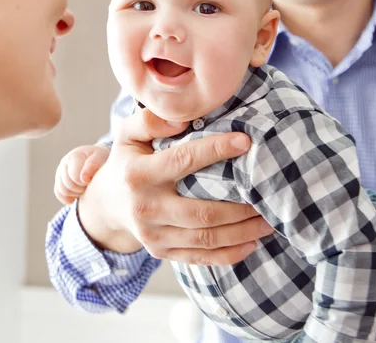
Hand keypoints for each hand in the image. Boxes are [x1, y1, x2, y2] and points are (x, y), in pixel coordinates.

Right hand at [54, 144, 109, 203]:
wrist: (97, 158)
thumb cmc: (101, 158)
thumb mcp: (101, 157)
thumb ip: (93, 165)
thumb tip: (83, 178)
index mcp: (75, 155)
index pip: (75, 177)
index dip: (85, 182)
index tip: (92, 179)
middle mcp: (65, 162)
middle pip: (69, 185)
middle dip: (81, 188)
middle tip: (90, 183)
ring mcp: (60, 171)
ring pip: (63, 191)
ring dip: (76, 193)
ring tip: (86, 187)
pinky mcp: (59, 180)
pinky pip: (59, 194)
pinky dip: (68, 197)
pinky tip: (78, 194)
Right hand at [78, 107, 273, 263]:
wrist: (106, 205)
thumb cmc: (126, 161)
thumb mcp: (128, 135)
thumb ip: (150, 120)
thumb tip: (182, 117)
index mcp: (138, 175)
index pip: (183, 161)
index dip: (215, 150)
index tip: (245, 142)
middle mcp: (145, 209)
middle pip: (201, 212)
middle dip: (240, 207)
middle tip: (268, 194)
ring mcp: (153, 236)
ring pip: (205, 239)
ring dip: (242, 232)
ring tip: (269, 221)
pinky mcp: (161, 253)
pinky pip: (200, 258)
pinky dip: (229, 254)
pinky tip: (252, 242)